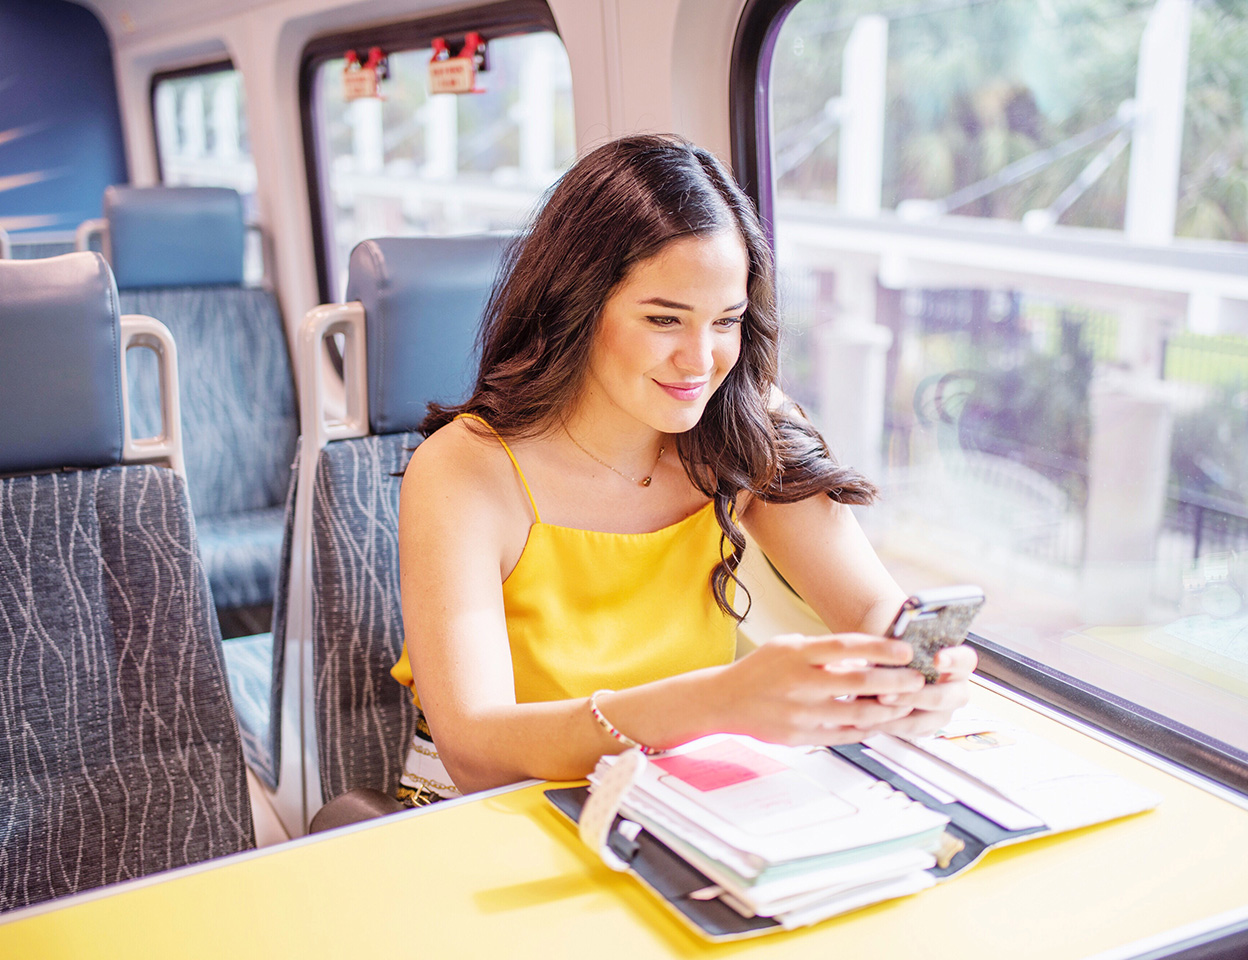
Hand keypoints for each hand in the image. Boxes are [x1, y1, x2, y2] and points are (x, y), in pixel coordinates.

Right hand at [714, 633, 927, 746]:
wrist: (725, 701)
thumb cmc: (760, 670)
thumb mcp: (787, 646)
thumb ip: (823, 651)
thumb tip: (868, 654)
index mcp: (796, 655)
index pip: (846, 646)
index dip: (880, 648)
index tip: (905, 649)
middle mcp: (799, 683)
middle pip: (859, 683)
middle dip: (896, 681)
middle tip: (917, 679)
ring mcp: (801, 713)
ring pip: (858, 713)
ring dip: (888, 709)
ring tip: (906, 702)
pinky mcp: (802, 736)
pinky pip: (845, 734)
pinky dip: (868, 728)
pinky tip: (882, 721)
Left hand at [870, 645, 977, 738]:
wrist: (886, 674)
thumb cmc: (898, 654)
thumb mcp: (901, 645)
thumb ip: (901, 645)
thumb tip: (888, 643)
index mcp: (957, 664)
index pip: (966, 660)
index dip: (954, 660)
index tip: (937, 658)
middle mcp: (956, 690)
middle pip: (943, 697)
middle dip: (913, 696)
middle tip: (886, 693)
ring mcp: (943, 712)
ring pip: (925, 719)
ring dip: (896, 714)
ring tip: (871, 707)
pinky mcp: (927, 728)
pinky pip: (910, 731)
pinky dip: (887, 725)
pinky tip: (866, 720)